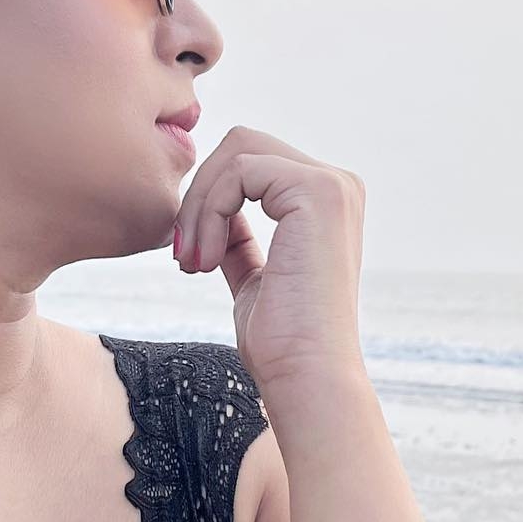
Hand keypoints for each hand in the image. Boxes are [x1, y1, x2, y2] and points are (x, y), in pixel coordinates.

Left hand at [171, 125, 366, 398]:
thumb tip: (213, 209)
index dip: (208, 201)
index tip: (190, 259)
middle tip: (185, 257)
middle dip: (200, 196)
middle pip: (241, 146)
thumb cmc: (281, 342)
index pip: (250, 163)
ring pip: (237, 152)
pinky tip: (208, 261)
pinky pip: (239, 171)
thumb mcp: (253, 276)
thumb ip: (239, 238)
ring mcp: (332, 184)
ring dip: (200, 206)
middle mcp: (338, 184)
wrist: (306, 375)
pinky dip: (210, 213)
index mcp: (326, 201)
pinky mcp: (317, 191)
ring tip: (194, 262)